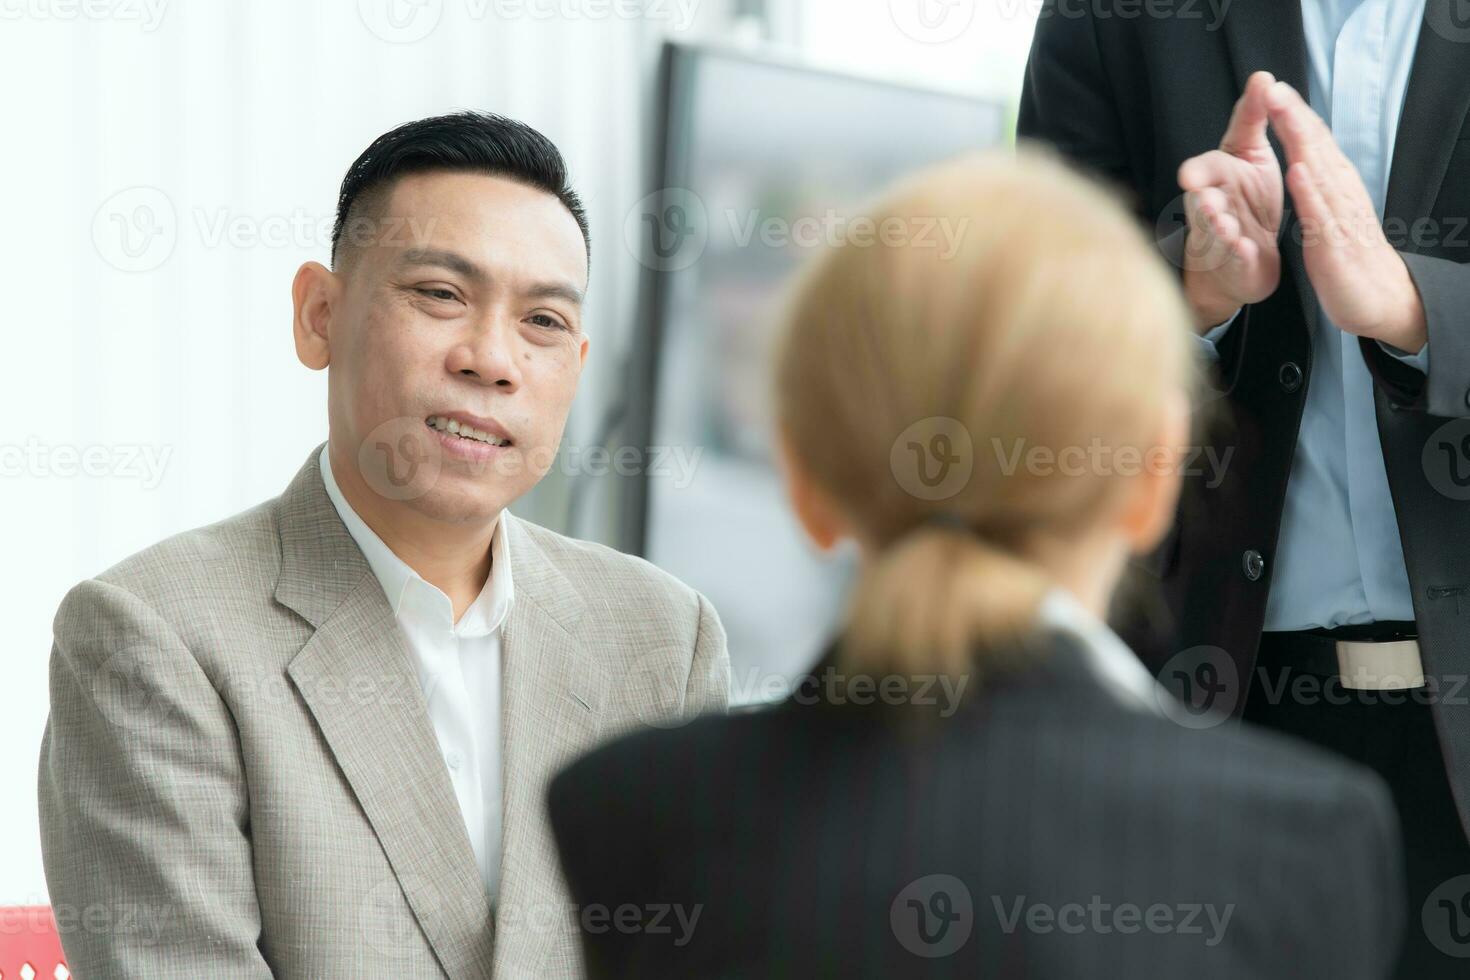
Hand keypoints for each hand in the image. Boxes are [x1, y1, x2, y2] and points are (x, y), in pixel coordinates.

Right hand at [1177, 70, 1283, 331]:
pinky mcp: (1235, 261)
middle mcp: (1211, 206)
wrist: (1244, 253)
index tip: (1190, 175)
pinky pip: (1234, 258)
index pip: (1205, 169)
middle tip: (1204, 200)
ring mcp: (1220, 236)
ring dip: (1218, 229)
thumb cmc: (1247, 198)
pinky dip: (1238, 254)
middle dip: (1202, 202)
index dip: (1199, 172)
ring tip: (1226, 226)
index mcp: (1217, 178)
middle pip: (1202, 203)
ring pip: (1214, 231)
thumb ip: (1252, 118)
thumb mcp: (1250, 153)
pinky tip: (1245, 249)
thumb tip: (1262, 76)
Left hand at [1265, 80, 1425, 352]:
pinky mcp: (1333, 244)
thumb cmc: (1348, 253)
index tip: (1273, 88)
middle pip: (1316, 147)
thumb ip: (1319, 182)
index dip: (1294, 115)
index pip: (1314, 142)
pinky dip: (1309, 192)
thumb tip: (1305, 153)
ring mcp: (1339, 217)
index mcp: (1335, 185)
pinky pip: (1320, 215)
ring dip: (1300, 141)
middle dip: (1294, 116)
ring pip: (1318, 171)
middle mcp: (1340, 193)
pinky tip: (1297, 171)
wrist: (1376, 296)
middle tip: (1273, 87)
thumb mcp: (1330, 210)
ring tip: (1282, 113)